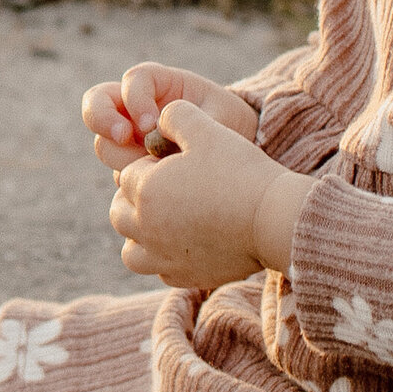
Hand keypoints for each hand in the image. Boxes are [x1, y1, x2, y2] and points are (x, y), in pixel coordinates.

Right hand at [82, 63, 258, 175]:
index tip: (151, 123)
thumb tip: (160, 140)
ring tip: (153, 169)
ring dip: (121, 156)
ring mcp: (129, 137)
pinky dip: (131, 182)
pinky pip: (119, 174)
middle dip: (104, 120)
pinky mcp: (132, 165)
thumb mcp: (220, 117)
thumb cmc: (229, 124)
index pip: (133, 80)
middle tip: (124, 138)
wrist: (237, 151)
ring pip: (104, 144)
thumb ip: (193, 124)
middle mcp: (134, 107)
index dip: (135, 98)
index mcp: (158, 84)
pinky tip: (157, 190)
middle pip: (96, 105)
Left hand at [108, 102, 316, 293]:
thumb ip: (175, 115)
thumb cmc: (240, 171)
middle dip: (133, 199)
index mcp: (146, 190)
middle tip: (164, 189)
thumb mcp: (207, 130)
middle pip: (119, 212)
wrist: (273, 219)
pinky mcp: (184, 276)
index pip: (127, 174)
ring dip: (138, 235)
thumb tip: (158, 117)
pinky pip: (159, 270)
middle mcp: (146, 228)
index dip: (148, 166)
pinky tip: (185, 242)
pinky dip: (163, 258)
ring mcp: (164, 257)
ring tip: (163, 221)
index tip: (174, 165)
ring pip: (130, 251)